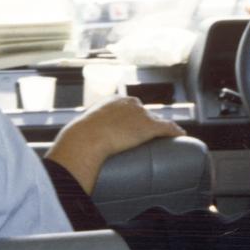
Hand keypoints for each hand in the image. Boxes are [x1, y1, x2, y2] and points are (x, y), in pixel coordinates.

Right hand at [46, 96, 185, 192]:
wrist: (87, 139)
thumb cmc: (79, 139)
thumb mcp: (80, 130)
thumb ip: (80, 134)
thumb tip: (69, 148)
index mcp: (112, 100)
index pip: (128, 107)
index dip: (132, 119)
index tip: (132, 129)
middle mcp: (128, 102)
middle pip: (144, 112)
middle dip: (146, 123)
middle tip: (144, 139)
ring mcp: (140, 114)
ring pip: (156, 120)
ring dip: (161, 129)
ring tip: (164, 138)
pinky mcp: (149, 125)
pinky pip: (167, 127)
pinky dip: (174, 131)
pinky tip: (180, 134)